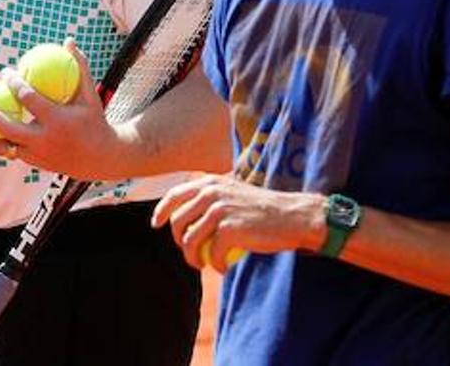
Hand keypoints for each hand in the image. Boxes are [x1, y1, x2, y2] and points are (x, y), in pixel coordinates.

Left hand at [0, 41, 129, 180]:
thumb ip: (79, 67)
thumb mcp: (90, 95)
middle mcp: (44, 141)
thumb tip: (68, 40)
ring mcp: (35, 155)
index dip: (14, 84)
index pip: (29, 100)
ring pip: (0, 147)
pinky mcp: (30, 163)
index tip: (4, 72)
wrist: (100, 159)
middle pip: (8, 127)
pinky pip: (5, 151)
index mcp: (57, 122)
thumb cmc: (93, 120)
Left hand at [151, 173, 325, 269]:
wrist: (292, 216)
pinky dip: (215, 264)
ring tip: (203, 265)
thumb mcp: (233, 192)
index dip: (162, 211)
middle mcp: (210, 192)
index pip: (174, 194)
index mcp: (209, 182)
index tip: (156, 224)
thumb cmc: (263, 209)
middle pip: (178, 221)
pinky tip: (222, 268)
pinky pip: (211, 253)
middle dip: (179, 241)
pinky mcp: (229, 229)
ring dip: (193, 258)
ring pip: (190, 240)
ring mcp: (218, 210)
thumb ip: (211, 197)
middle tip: (191, 253)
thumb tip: (185, 213)